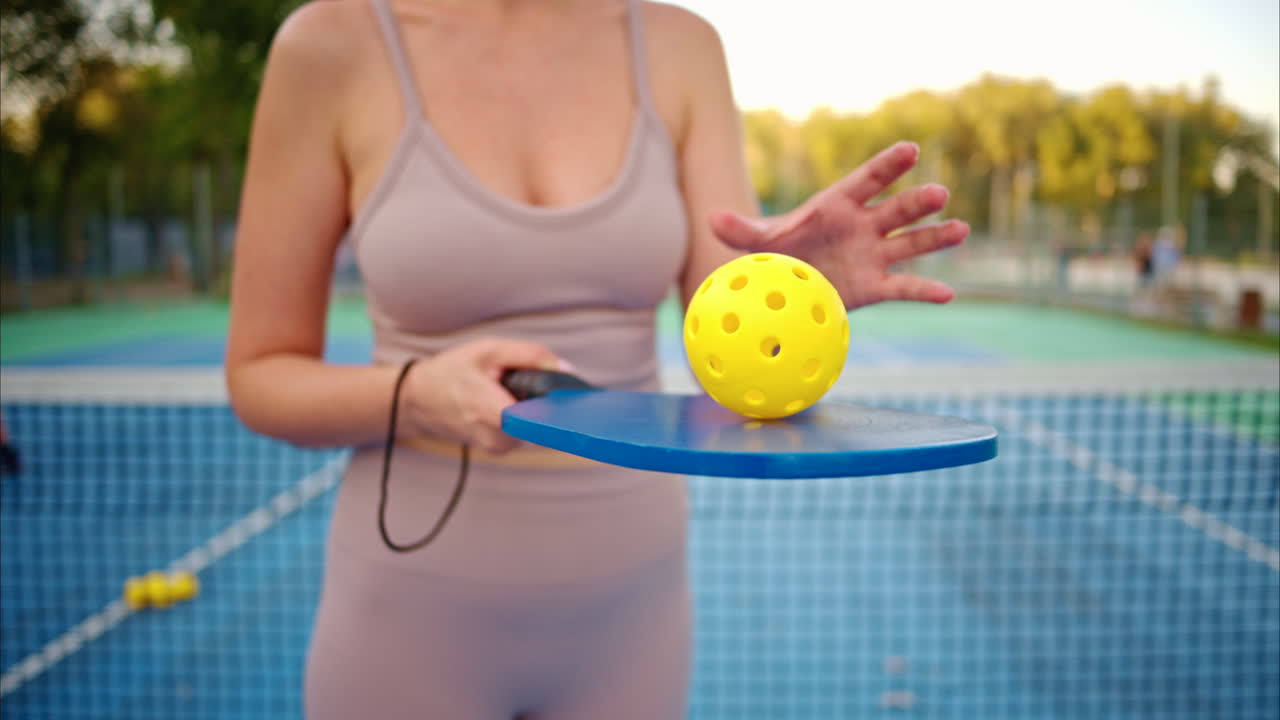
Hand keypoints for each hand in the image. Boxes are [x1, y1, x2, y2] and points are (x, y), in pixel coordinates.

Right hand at [400, 339, 567, 453]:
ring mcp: (498, 447)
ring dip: (532, 405)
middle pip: (544, 419)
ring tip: (507, 389)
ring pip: (536, 425)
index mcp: (491, 412)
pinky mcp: (499, 449)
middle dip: (543, 398)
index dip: (563, 410)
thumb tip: (565, 369)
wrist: (418, 399)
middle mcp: (497, 437)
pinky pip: (525, 429)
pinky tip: (506, 400)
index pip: (541, 421)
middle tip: (522, 380)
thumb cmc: (451, 373)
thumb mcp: (488, 351)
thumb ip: (531, 356)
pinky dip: (523, 413)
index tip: (579, 402)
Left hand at [709, 141, 968, 309]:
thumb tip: (712, 219)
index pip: (867, 180)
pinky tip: (947, 294)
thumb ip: (741, 231)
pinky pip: (905, 287)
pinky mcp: (876, 286)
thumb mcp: (759, 243)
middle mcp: (864, 226)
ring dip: (935, 237)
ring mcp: (874, 255)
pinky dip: (925, 290)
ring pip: (910, 244)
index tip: (911, 150)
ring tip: (959, 230)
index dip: (889, 166)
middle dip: (917, 202)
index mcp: (838, 205)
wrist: (787, 285)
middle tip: (938, 194)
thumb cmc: (779, 253)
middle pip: (896, 211)